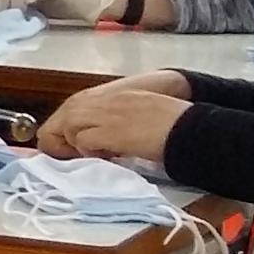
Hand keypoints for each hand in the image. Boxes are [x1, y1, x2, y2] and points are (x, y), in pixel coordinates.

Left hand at [38, 74, 192, 163]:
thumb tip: (88, 142)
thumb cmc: (169, 125)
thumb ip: (110, 123)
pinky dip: (88, 151)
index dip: (66, 130)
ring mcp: (106, 113)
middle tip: (77, 157)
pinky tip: (108, 156)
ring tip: (97, 155)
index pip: (70, 108)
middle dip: (62, 139)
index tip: (75, 149)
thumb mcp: (133, 117)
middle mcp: (104, 100)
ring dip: (75, 145)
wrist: (191, 127)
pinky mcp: (110, 129)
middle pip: (63, 116)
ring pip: (67, 126)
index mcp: (111, 96)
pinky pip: (82, 139)